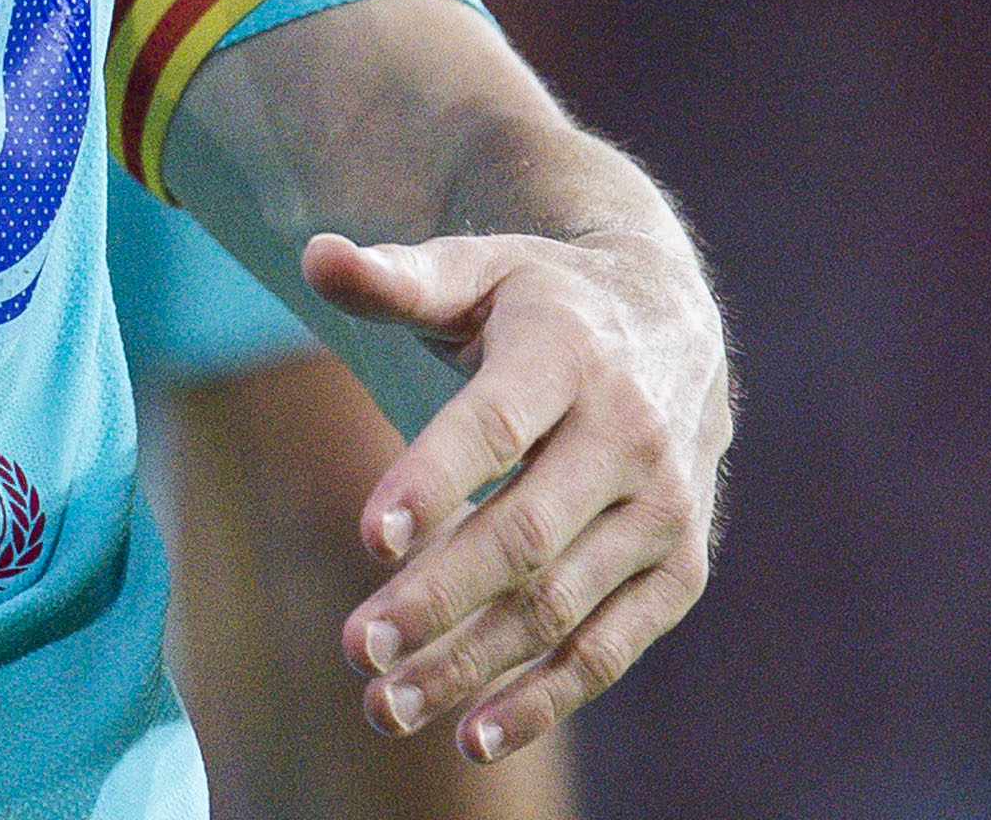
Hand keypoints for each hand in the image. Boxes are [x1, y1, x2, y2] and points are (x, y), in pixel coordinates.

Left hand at [308, 226, 729, 762]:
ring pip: (562, 604)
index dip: (435, 479)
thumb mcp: (475, 270)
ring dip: (474, 663)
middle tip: (357, 646)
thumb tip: (312, 254)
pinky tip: (474, 735)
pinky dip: (546, 696)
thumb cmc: (539, 302)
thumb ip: (396, 277)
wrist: (672, 323)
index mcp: (568, 352)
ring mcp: (664, 509)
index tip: (369, 536)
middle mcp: (628, 434)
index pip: (498, 425)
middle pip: (527, 533)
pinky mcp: (678, 568)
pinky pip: (612, 645)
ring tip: (386, 703)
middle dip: (439, 596)